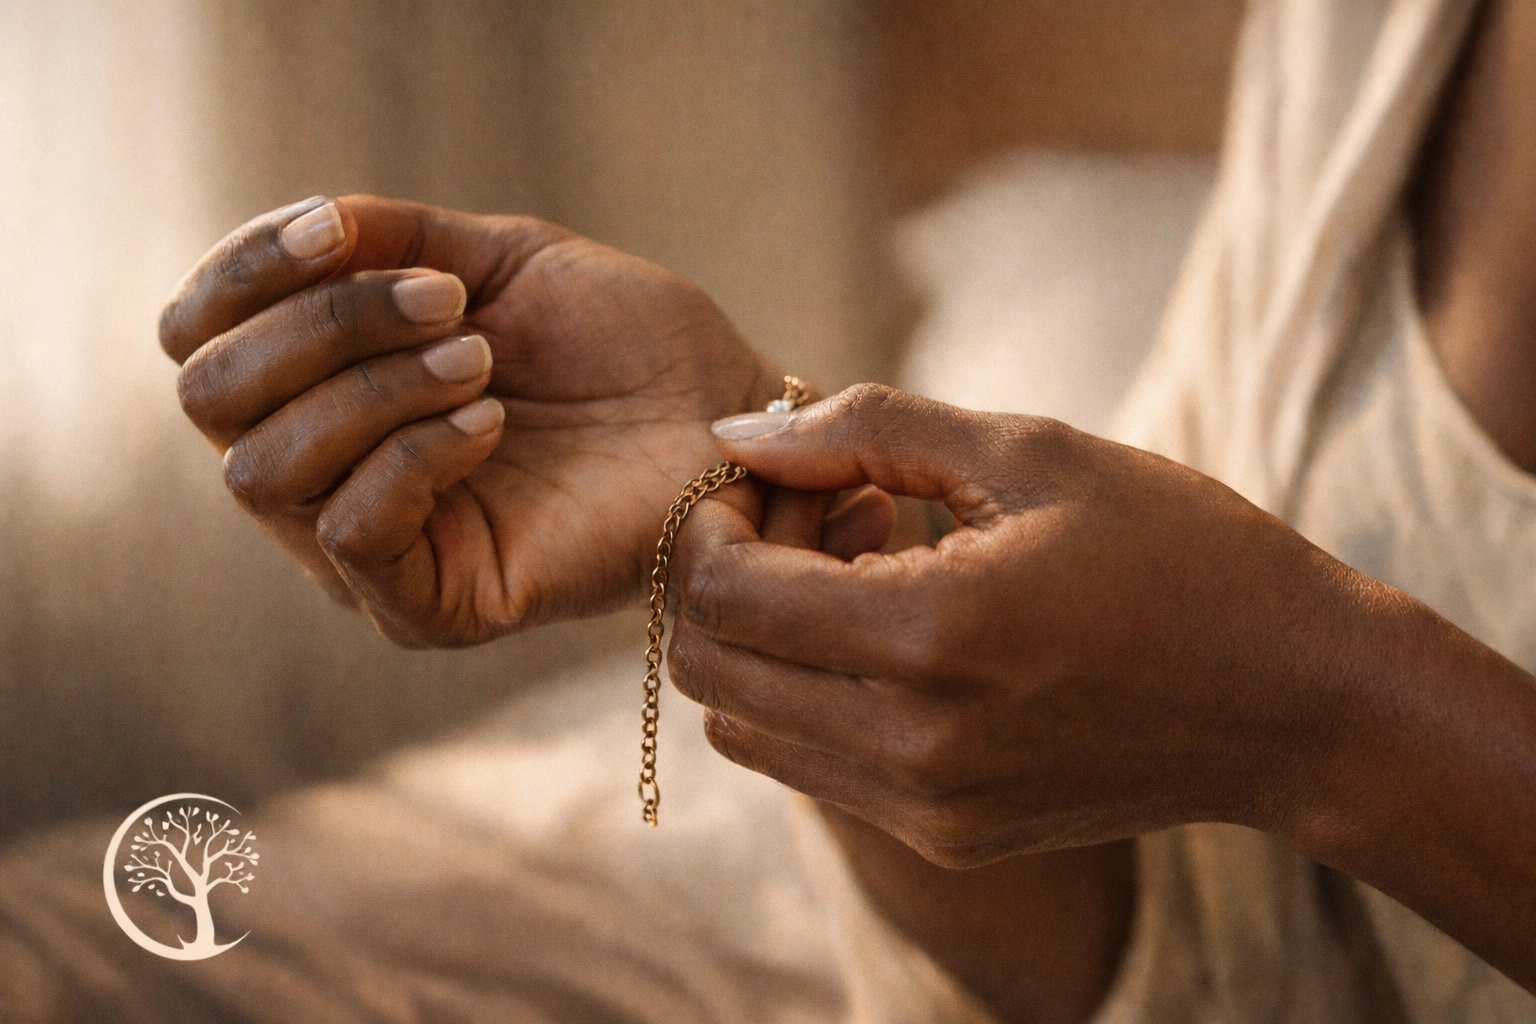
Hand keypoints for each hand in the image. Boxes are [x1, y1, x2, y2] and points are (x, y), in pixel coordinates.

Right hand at [161, 195, 784, 644]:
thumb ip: (388, 240)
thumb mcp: (496, 261)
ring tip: (482, 358)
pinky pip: (350, 533)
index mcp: (326, 390)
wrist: (725, 419)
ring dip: (374, 388)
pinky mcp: (428, 609)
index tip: (330, 225)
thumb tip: (304, 231)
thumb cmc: (623, 344)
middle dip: (319, 328)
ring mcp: (369, 552)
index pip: (199, 340)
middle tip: (447, 306)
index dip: (239, 272)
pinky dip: (412, 455)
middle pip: (214, 399)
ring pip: (265, 470)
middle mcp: (325, 475)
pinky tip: (493, 423)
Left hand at [667, 384, 1382, 866]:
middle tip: (809, 517)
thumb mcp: (1029, 452)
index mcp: (929, 637)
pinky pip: (813, 765)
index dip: (711, 524)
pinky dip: (812, 694)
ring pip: (744, 730)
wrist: (1294, 705)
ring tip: (856, 573)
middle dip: (724, 581)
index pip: (721, 594)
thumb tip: (734, 433)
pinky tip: (895, 633)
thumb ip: (865, 431)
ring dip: (762, 643)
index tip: (768, 478)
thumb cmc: (1177, 553)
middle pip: (710, 672)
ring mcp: (924, 809)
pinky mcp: (943, 838)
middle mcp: (910, 745)